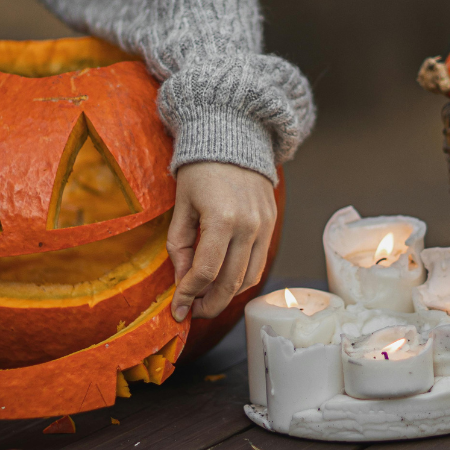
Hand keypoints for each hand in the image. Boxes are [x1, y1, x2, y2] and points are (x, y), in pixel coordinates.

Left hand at [168, 161, 276, 321]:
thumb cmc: (200, 170)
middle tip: (192, 312)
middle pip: (231, 283)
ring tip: (206, 298)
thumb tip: (182, 283)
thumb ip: (179, 246)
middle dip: (209, 304)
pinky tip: (223, 280)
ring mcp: (265, 226)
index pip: (205, 272)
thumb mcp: (181, 206)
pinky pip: (259, 262)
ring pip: (249, 278)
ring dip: (227, 296)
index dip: (188, 296)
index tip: (177, 310)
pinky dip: (242, 278)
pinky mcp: (272, 224)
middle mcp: (248, 226)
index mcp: (221, 219)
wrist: (232, 137)